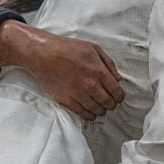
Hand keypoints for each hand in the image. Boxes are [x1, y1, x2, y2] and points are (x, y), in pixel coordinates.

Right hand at [0, 25, 123, 119]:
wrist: (44, 54)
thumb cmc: (67, 49)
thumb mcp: (93, 48)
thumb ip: (108, 63)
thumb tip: (118, 78)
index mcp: (99, 71)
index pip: (116, 91)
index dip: (119, 97)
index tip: (118, 98)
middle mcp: (90, 85)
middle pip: (108, 103)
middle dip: (111, 104)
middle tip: (109, 103)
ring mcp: (79, 94)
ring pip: (97, 110)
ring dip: (101, 110)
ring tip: (100, 107)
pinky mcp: (67, 100)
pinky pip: (83, 114)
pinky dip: (89, 115)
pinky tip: (90, 112)